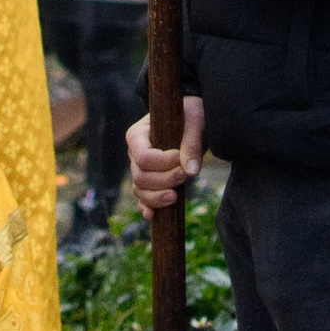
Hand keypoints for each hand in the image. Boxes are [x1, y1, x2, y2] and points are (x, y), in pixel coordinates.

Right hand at [126, 95, 203, 212]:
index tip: (181, 159)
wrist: (192, 120)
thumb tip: (190, 172)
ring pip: (140, 191)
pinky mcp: (149, 182)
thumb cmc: (190, 114)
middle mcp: (134, 154)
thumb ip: (192, 143)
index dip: (162, 164)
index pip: (144, 158)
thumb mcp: (194, 120)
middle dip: (163, 181)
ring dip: (157, 198)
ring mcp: (140, 170)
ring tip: (176, 197)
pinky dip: (147, 208)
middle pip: (141, 177)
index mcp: (137, 134)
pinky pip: (142, 199)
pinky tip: (153, 216)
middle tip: (184, 176)